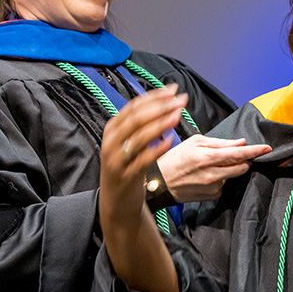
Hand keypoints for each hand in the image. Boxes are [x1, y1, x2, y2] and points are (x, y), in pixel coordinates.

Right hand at [100, 85, 186, 233]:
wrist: (117, 201)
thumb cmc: (128, 167)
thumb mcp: (128, 142)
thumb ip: (141, 124)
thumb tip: (165, 103)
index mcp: (113, 129)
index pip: (133, 106)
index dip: (154, 96)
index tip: (173, 90)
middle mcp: (112, 142)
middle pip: (136, 118)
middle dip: (161, 106)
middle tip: (180, 100)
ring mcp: (117, 159)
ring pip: (139, 136)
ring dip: (160, 124)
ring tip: (177, 115)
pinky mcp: (126, 175)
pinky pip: (142, 159)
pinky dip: (157, 149)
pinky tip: (170, 141)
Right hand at [156, 134, 271, 202]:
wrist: (159, 183)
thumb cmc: (175, 158)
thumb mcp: (195, 142)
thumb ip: (220, 142)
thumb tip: (240, 143)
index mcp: (208, 157)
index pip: (238, 154)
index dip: (255, 151)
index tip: (267, 148)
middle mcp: (213, 174)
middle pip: (242, 167)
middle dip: (242, 160)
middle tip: (231, 155)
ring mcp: (213, 187)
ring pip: (232, 176)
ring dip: (228, 169)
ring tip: (208, 166)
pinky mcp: (212, 196)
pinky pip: (224, 185)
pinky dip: (220, 179)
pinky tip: (205, 177)